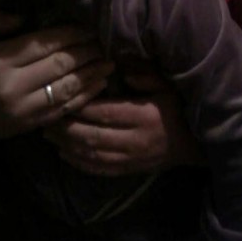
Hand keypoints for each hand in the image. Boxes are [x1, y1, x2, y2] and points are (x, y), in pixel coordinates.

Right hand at [0, 12, 109, 138]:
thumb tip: (23, 16)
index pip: (42, 44)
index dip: (70, 35)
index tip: (88, 28)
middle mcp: (14, 85)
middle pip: (59, 65)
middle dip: (86, 52)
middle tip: (104, 43)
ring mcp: (24, 108)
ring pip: (66, 89)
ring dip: (92, 75)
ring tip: (109, 63)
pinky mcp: (31, 125)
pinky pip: (63, 110)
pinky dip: (85, 97)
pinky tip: (99, 85)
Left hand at [45, 71, 202, 174]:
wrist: (195, 143)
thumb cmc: (179, 108)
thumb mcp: (167, 85)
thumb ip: (145, 76)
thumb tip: (120, 69)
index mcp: (142, 116)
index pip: (104, 112)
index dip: (80, 107)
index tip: (62, 98)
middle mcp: (133, 140)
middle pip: (92, 136)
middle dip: (66, 128)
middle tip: (46, 118)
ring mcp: (131, 158)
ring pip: (92, 155)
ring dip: (67, 146)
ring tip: (48, 135)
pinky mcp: (129, 170)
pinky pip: (100, 169)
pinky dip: (79, 163)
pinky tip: (65, 154)